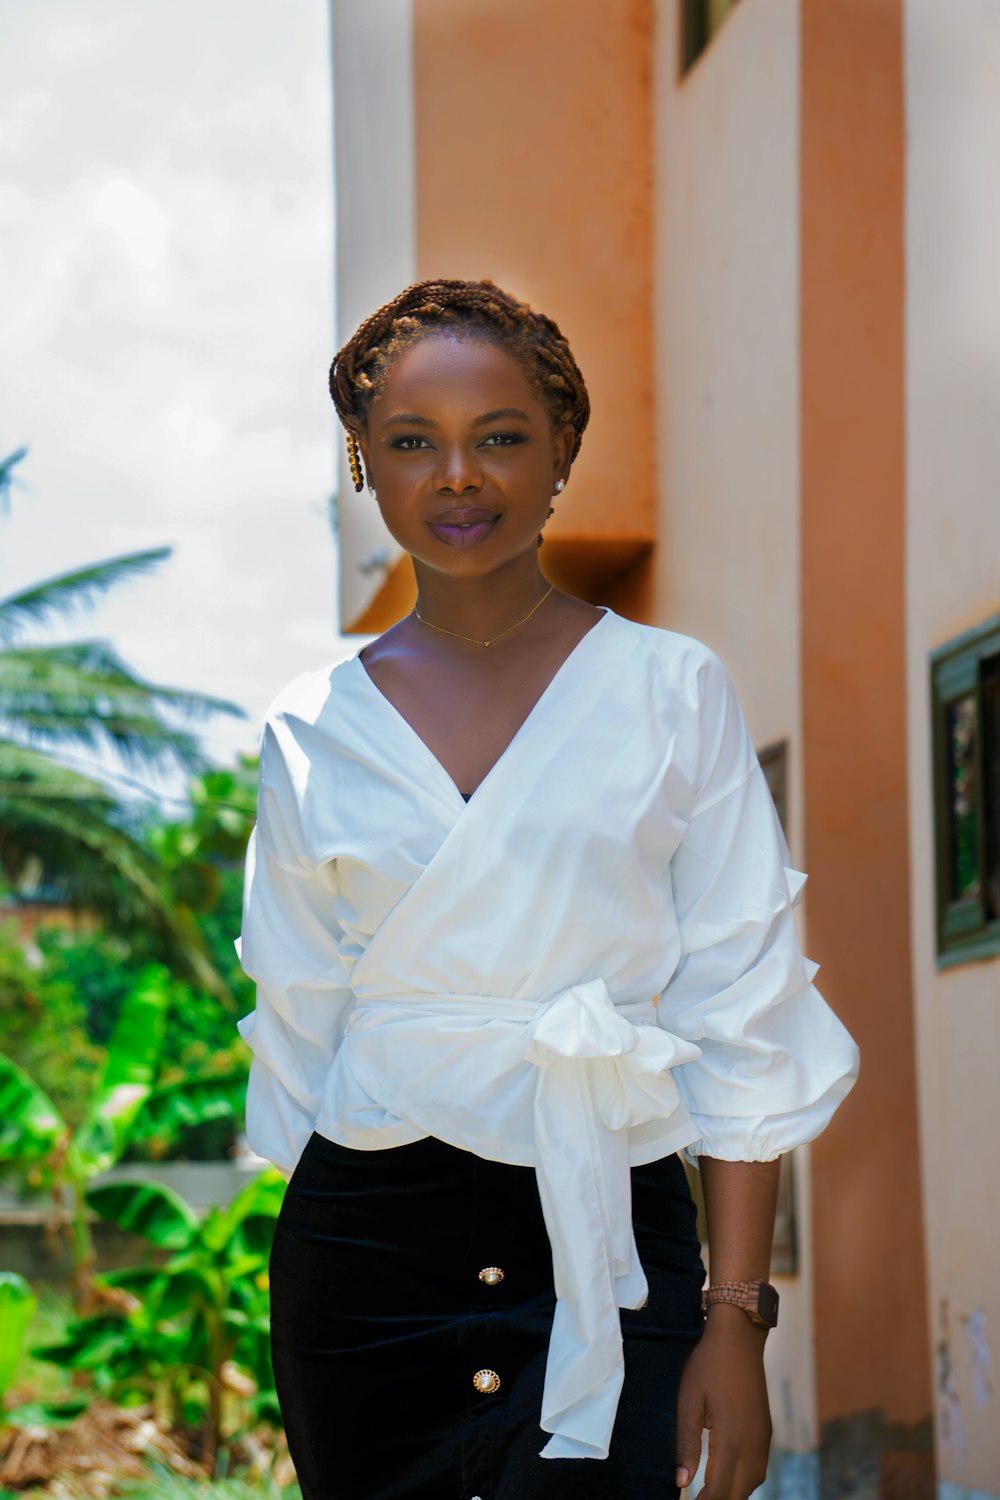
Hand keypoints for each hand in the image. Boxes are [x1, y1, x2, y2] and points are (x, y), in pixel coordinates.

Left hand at [674, 1305, 771, 1499]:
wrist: (739, 1338)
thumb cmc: (708, 1366)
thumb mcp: (689, 1402)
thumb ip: (685, 1444)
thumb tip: (680, 1482)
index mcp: (731, 1440)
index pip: (718, 1490)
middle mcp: (752, 1445)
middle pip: (738, 1493)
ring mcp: (762, 1439)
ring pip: (752, 1484)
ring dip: (732, 1493)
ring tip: (708, 1495)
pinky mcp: (765, 1431)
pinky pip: (758, 1469)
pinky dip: (743, 1481)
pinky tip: (727, 1477)